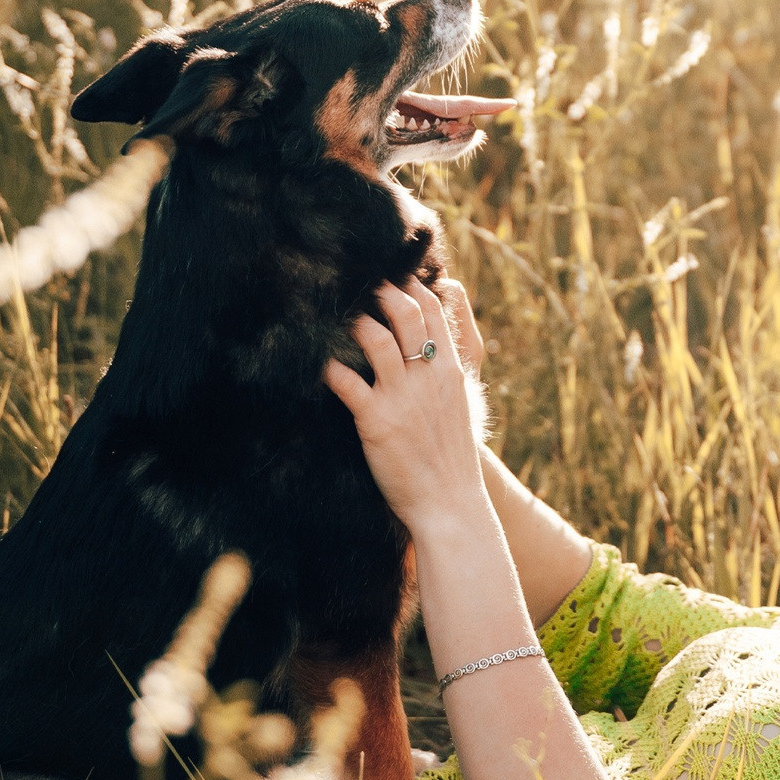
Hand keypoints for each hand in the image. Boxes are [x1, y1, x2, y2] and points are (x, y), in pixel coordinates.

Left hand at [325, 281, 489, 541]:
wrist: (451, 503)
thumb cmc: (454, 459)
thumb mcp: (463, 407)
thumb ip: (450, 375)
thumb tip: (437, 354)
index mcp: (450, 371)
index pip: (435, 312)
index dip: (414, 287)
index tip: (397, 276)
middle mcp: (428, 376)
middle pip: (406, 313)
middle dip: (383, 291)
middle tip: (364, 284)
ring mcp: (402, 396)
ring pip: (375, 338)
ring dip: (353, 321)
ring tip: (338, 317)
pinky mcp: (375, 420)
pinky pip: (345, 382)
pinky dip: (328, 368)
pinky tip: (316, 361)